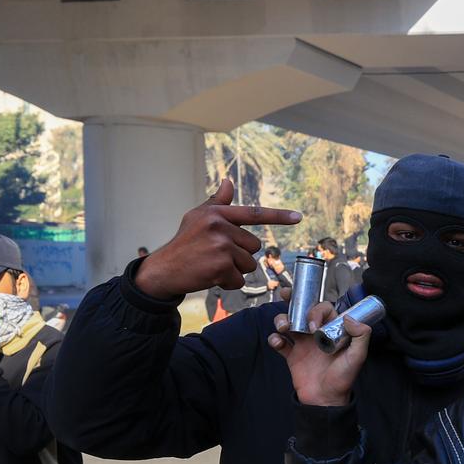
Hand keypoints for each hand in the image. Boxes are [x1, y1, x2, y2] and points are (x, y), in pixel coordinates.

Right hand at [134, 179, 300, 299]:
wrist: (164, 269)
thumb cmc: (185, 243)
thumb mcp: (197, 218)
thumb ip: (218, 204)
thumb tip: (229, 181)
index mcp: (216, 213)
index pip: (253, 213)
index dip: (279, 216)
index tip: (299, 217)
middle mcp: (219, 227)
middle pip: (254, 246)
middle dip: (240, 254)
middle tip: (216, 255)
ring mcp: (220, 246)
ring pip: (249, 264)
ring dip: (235, 270)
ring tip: (213, 265)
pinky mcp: (221, 266)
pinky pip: (239, 279)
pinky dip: (228, 283)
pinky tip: (211, 276)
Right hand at [268, 305, 368, 405]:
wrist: (325, 399)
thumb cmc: (344, 378)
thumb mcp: (358, 356)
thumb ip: (360, 336)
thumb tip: (349, 317)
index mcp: (332, 330)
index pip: (323, 309)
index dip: (316, 311)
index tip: (314, 327)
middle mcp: (317, 333)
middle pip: (302, 310)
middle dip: (293, 300)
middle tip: (285, 294)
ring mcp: (302, 344)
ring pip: (288, 322)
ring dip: (281, 319)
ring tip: (284, 327)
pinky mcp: (291, 355)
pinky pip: (279, 341)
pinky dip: (274, 339)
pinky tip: (278, 343)